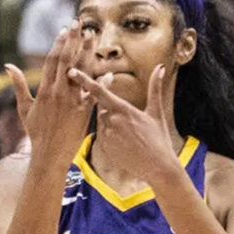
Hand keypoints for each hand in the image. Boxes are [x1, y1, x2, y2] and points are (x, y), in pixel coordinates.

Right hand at [3, 23, 93, 164]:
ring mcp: (73, 101)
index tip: (64, 29)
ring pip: (83, 72)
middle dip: (74, 40)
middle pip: (68, 60)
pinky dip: (102, 82)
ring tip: (93, 36)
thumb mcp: (24, 108)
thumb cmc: (36, 131)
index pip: (52, 60)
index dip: (59, 43)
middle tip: (79, 24)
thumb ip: (18, 85)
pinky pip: (95, 93)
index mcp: (44, 90)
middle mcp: (59, 92)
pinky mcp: (84, 112)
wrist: (50, 153)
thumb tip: (7, 66)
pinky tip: (108, 71)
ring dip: (88, 52)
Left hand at [70, 64, 180, 186]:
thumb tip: (160, 67)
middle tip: (128, 121)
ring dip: (112, 123)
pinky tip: (126, 144)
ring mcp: (107, 135)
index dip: (84, 80)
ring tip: (131, 135)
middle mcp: (112, 121)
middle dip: (111, 109)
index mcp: (123, 109)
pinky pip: (103, 136)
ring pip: (103, 122)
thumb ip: (155, 88)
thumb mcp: (156, 112)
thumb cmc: (159, 139)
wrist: (157, 167)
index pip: (99, 92)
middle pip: (102, 108)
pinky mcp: (105, 148)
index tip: (72, 72)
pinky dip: (111, 136)